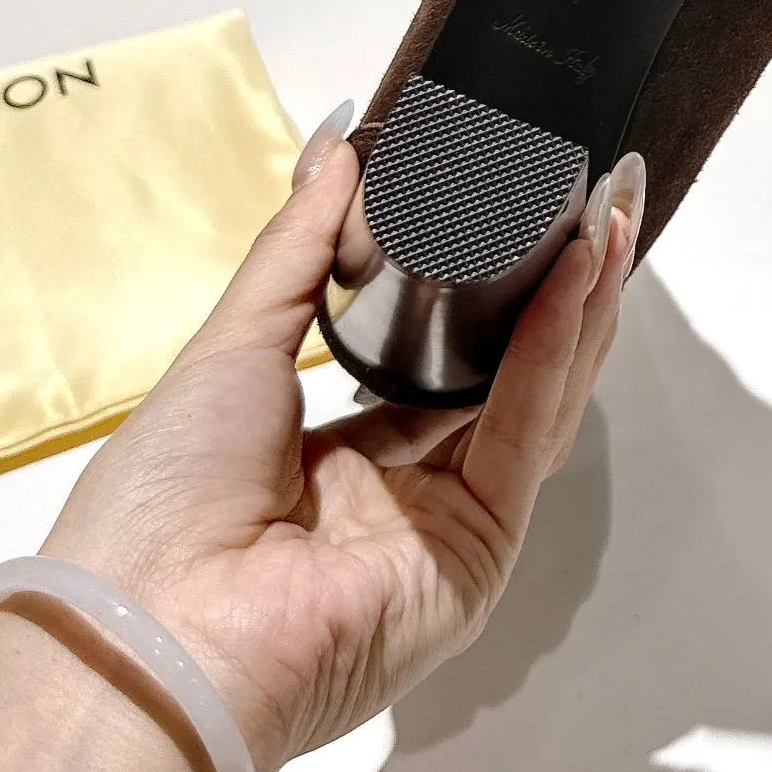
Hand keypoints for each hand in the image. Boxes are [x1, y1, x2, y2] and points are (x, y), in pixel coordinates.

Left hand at [37, 120, 641, 771]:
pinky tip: (578, 278)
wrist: (160, 630)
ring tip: (611, 219)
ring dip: (577, 309)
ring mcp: (442, 529)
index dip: (479, 290)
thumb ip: (300, 245)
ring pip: (531, 402)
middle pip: (499, 379)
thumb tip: (342, 141)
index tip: (516, 209)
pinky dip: (555, 353)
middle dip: (552, 290)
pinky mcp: (479, 552)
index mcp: (322, 457)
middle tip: (595, 202)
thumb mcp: (231, 345)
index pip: (426, 365)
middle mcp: (393, 496)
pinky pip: (522, 435)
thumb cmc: (166, 496)